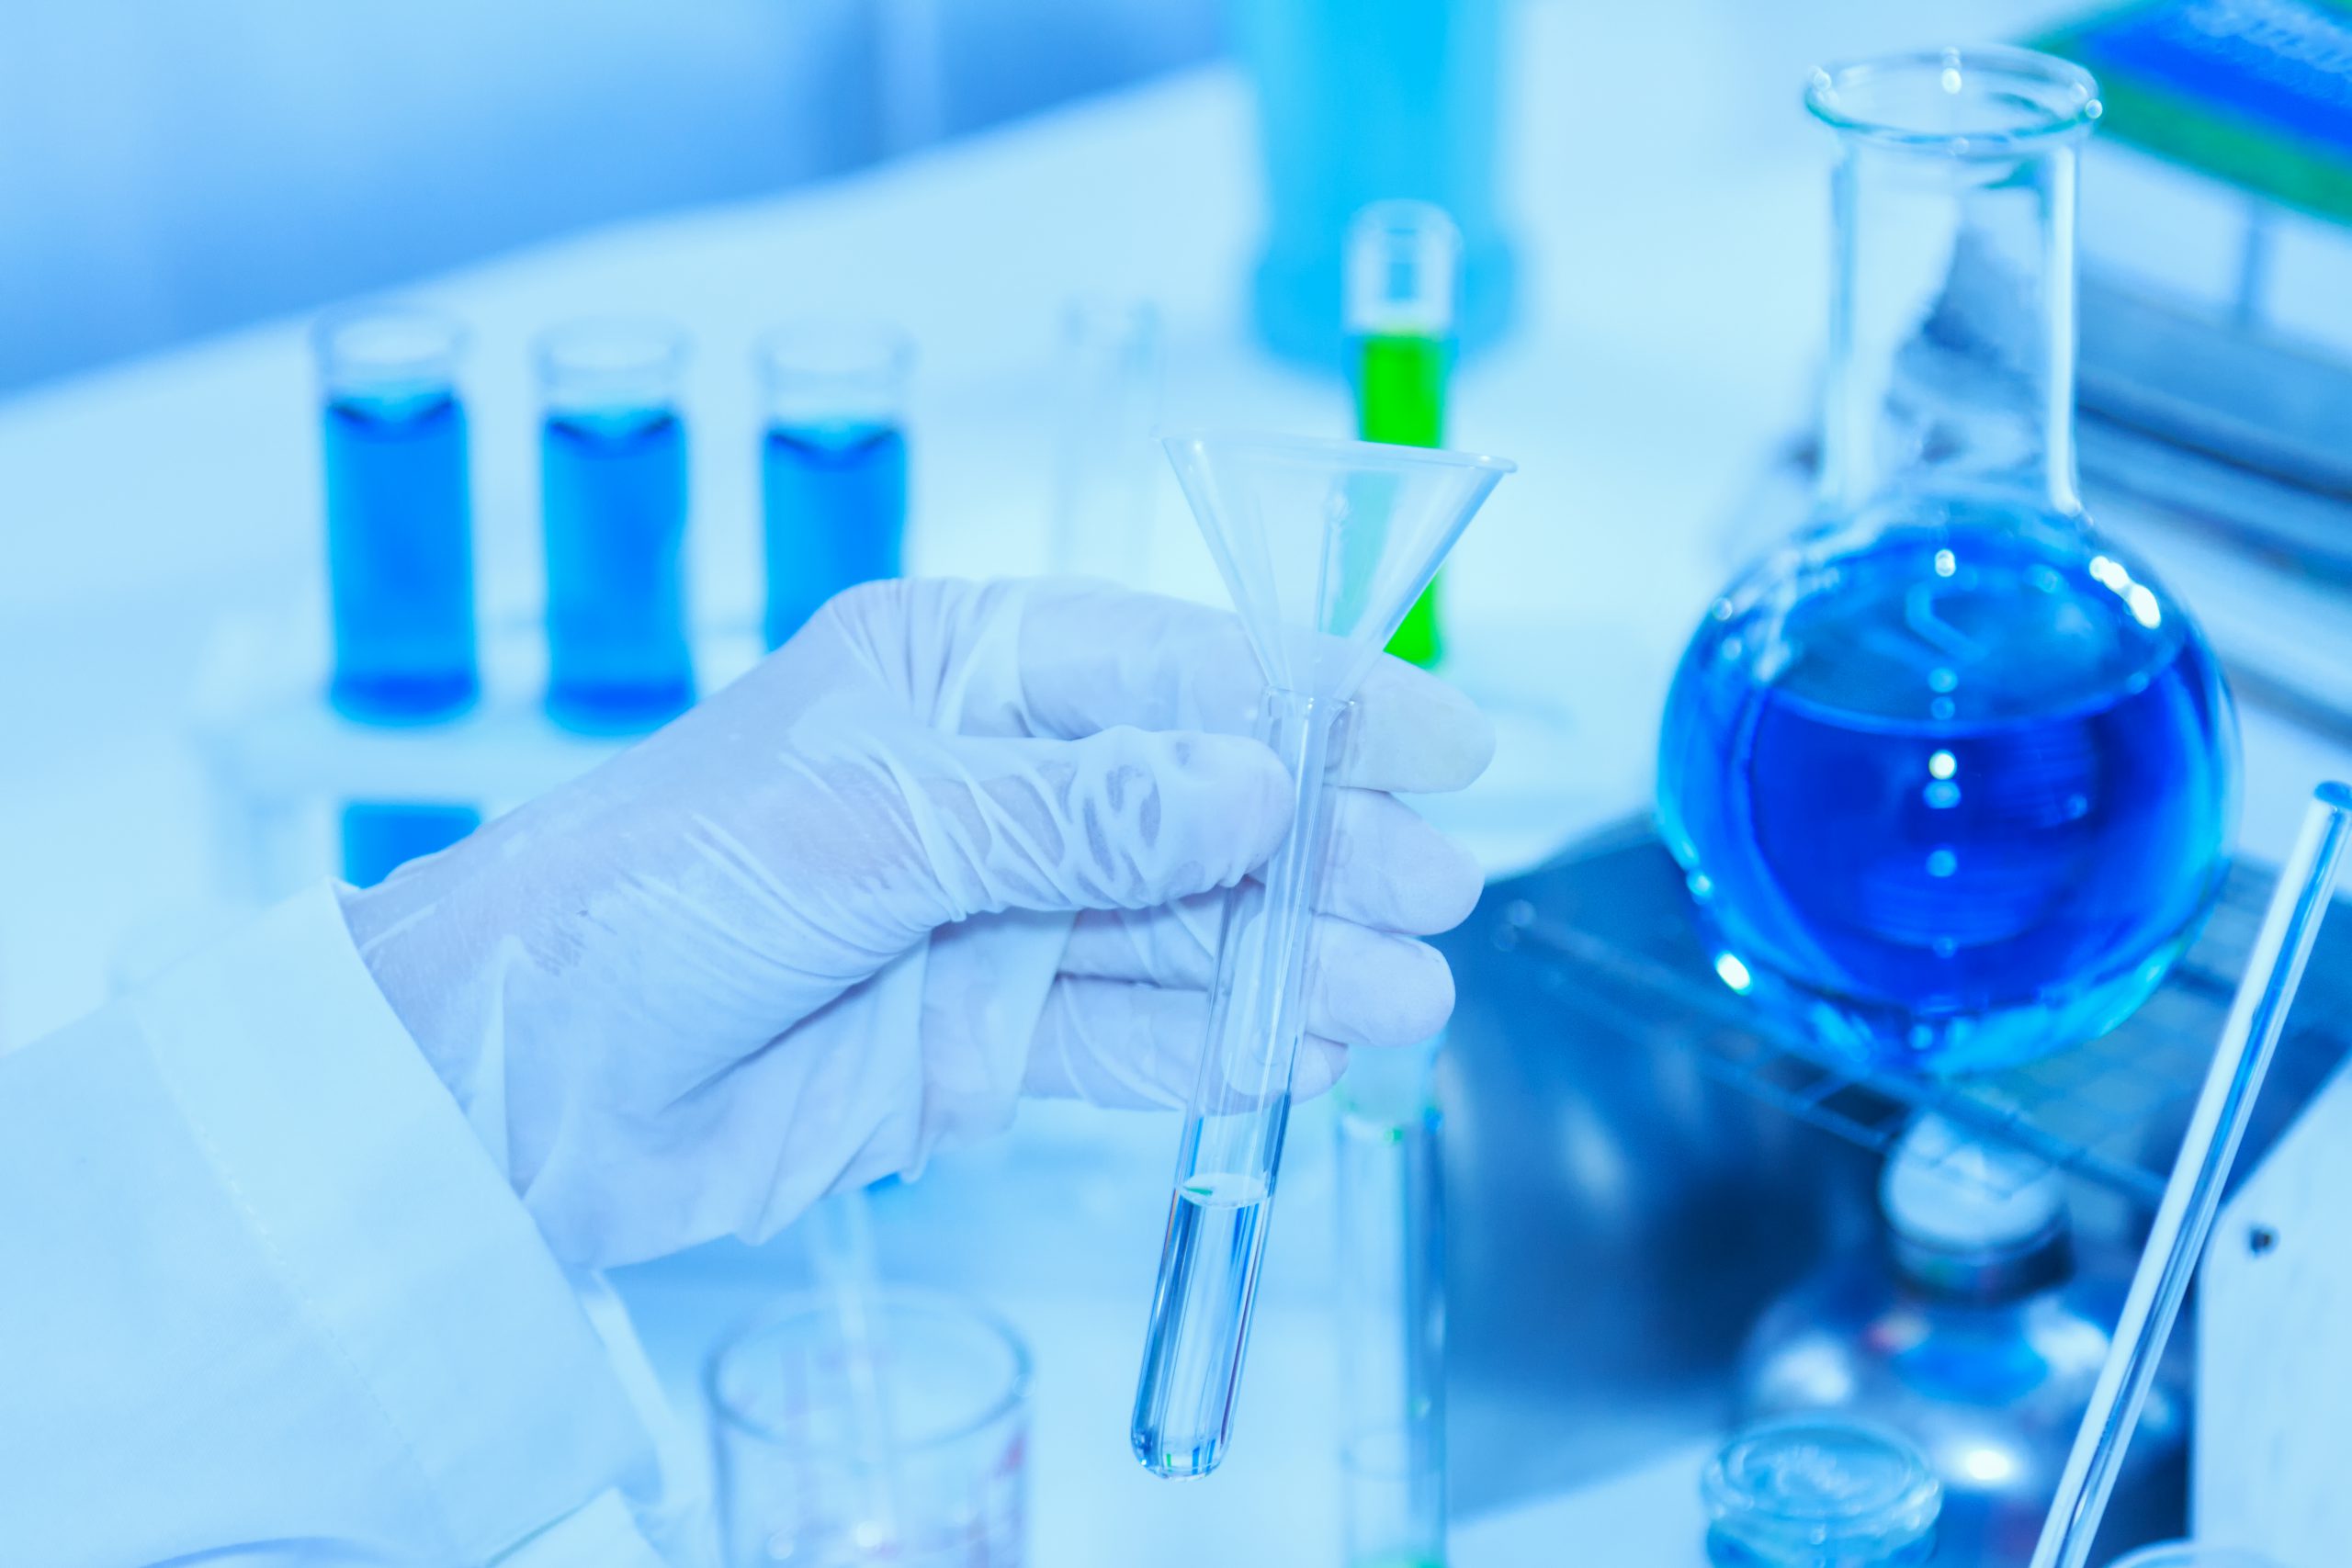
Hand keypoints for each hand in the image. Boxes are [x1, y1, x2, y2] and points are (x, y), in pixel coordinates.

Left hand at [342, 578, 1491, 1266]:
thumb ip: (1067, 812)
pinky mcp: (983, 1035)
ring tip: (1406, 992)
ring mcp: (994, 914)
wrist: (515, 1090)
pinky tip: (1313, 1046)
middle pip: (1200, 803)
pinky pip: (1132, 1032)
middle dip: (1323, 842)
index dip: (1315, 699)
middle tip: (1439, 884)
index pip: (1173, 666)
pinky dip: (1222, 1043)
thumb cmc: (647, 898)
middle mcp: (991, 781)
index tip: (1437, 736)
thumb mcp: (863, 826)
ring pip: (1181, 928)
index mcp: (957, 668)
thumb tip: (1253, 784)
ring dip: (1295, 957)